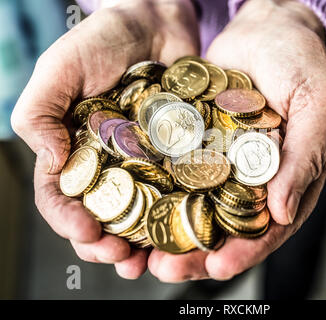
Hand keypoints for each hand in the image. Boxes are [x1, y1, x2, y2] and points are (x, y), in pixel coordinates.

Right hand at [10, 0, 199, 278]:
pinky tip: (189, 230)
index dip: (69, 220)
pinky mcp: (181, 157)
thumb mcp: (60, 70)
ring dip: (145, 243)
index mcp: (75, 152)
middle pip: (103, 216)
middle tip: (121, 258)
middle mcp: (110, 165)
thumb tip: (51, 166)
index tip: (86, 231)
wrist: (157, 22)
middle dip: (107, 244)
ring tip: (152, 262)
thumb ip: (41, 115)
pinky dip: (183, 214)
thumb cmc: (103, 41)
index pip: (62, 197)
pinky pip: (183, 191)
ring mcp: (147, 165)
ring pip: (143, 215)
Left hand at [147, 0, 325, 281]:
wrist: (268, 25)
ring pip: (196, 207)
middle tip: (165, 270)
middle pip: (226, 227)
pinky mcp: (196, 143)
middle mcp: (253, 178)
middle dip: (197, 252)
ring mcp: (223, 162)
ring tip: (140, 253)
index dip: (246, 250)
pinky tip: (133, 206)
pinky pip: (176, 172)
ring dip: (170, 232)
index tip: (218, 267)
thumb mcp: (316, 106)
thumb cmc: (302, 62)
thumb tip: (284, 212)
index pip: (270, 227)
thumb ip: (306, 158)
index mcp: (289, 179)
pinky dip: (157, 191)